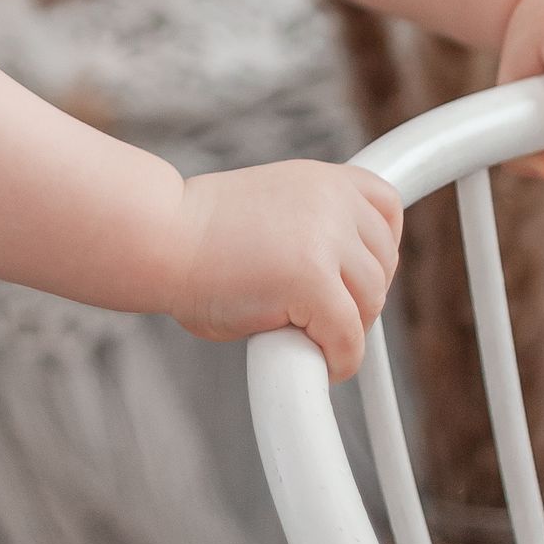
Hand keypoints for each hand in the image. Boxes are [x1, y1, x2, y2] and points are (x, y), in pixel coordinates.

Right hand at [166, 160, 403, 382]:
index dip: (380, 249)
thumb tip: (345, 286)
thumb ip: (309, 229)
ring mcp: (325, 238)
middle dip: (358, 298)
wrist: (157, 237)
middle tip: (320, 319)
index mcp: (320, 178)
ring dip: (345, 329)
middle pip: (383, 263)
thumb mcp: (269, 209)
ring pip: (370, 303)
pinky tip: (317, 365)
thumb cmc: (195, 235)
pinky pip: (348, 337)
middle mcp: (330, 200)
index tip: (358, 277)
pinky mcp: (313, 281)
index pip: (386, 208)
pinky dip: (337, 359)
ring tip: (307, 338)